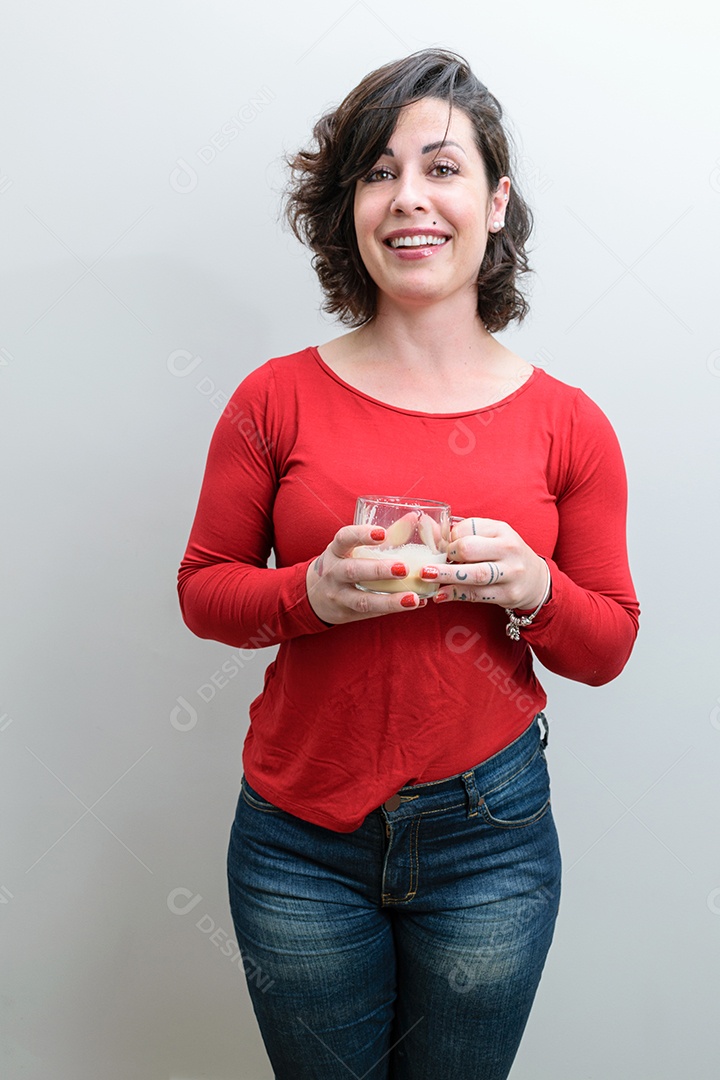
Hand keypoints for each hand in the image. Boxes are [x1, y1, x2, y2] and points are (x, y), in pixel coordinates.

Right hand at [306, 525, 427, 624]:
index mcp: (336, 551)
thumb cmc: (342, 564)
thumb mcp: (352, 548)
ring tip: (412, 598)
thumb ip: (382, 536)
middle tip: (404, 568)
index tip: (382, 533)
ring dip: (389, 601)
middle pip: (353, 571)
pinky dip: (392, 609)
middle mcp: (333, 573)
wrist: (314, 596)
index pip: (344, 539)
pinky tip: (413, 604)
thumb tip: (413, 517)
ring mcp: (339, 596)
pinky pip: (371, 613)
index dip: (361, 535)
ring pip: (362, 600)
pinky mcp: (347, 613)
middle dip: (378, 570)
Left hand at [423, 517, 548, 610]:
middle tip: (431, 561)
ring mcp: (511, 573)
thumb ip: (463, 534)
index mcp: (501, 530)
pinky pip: (477, 594)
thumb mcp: (491, 538)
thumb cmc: (504, 556)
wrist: (536, 580)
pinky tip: (440, 595)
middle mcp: (509, 549)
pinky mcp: (508, 594)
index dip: (450, 537)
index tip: (440, 546)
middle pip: (469, 549)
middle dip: (447, 555)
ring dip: (447, 575)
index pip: (469, 528)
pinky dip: (456, 594)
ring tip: (427, 575)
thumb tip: (427, 528)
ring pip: (474, 574)